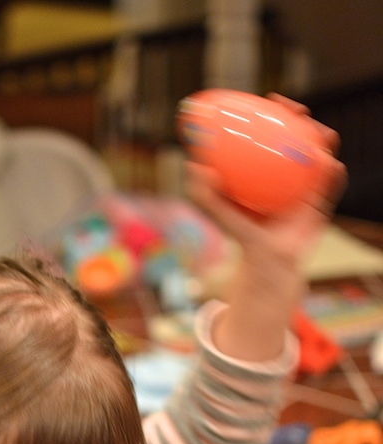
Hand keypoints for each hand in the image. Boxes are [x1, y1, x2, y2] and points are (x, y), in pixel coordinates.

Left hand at [185, 95, 346, 268]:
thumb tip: (192, 165)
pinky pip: (331, 184)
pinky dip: (333, 172)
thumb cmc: (243, 236)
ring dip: (324, 140)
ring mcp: (309, 184)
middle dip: (301, 117)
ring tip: (320, 137)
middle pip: (301, 134)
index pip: (274, 131)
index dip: (275, 111)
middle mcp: (291, 171)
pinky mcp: (323, 202)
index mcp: (269, 166)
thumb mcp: (221, 214)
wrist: (267, 263)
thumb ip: (206, 194)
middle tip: (296, 111)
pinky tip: (329, 164)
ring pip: (321, 153)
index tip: (269, 98)